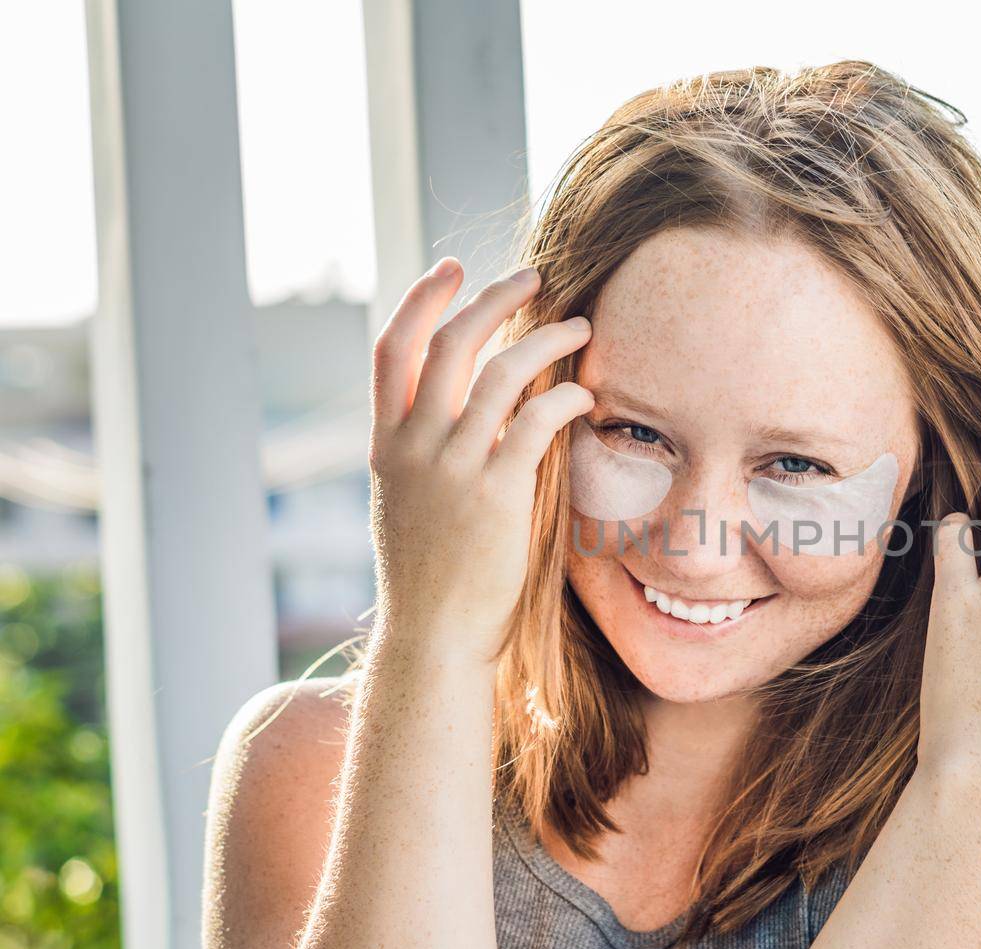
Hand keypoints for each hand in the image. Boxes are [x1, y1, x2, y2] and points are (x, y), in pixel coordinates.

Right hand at [367, 257, 593, 662]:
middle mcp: (412, 448)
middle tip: (535, 276)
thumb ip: (419, 454)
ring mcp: (452, 469)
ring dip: (544, 339)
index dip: (419, 299)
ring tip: (579, 327)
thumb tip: (448, 413)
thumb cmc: (431, 578)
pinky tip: (584, 395)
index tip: (451, 268)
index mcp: (385, 445)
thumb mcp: (404, 505)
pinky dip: (563, 396)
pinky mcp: (496, 495)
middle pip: (448, 343)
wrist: (434, 639)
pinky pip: (534, 422)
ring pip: (498, 372)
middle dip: (493, 297)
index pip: (390, 349)